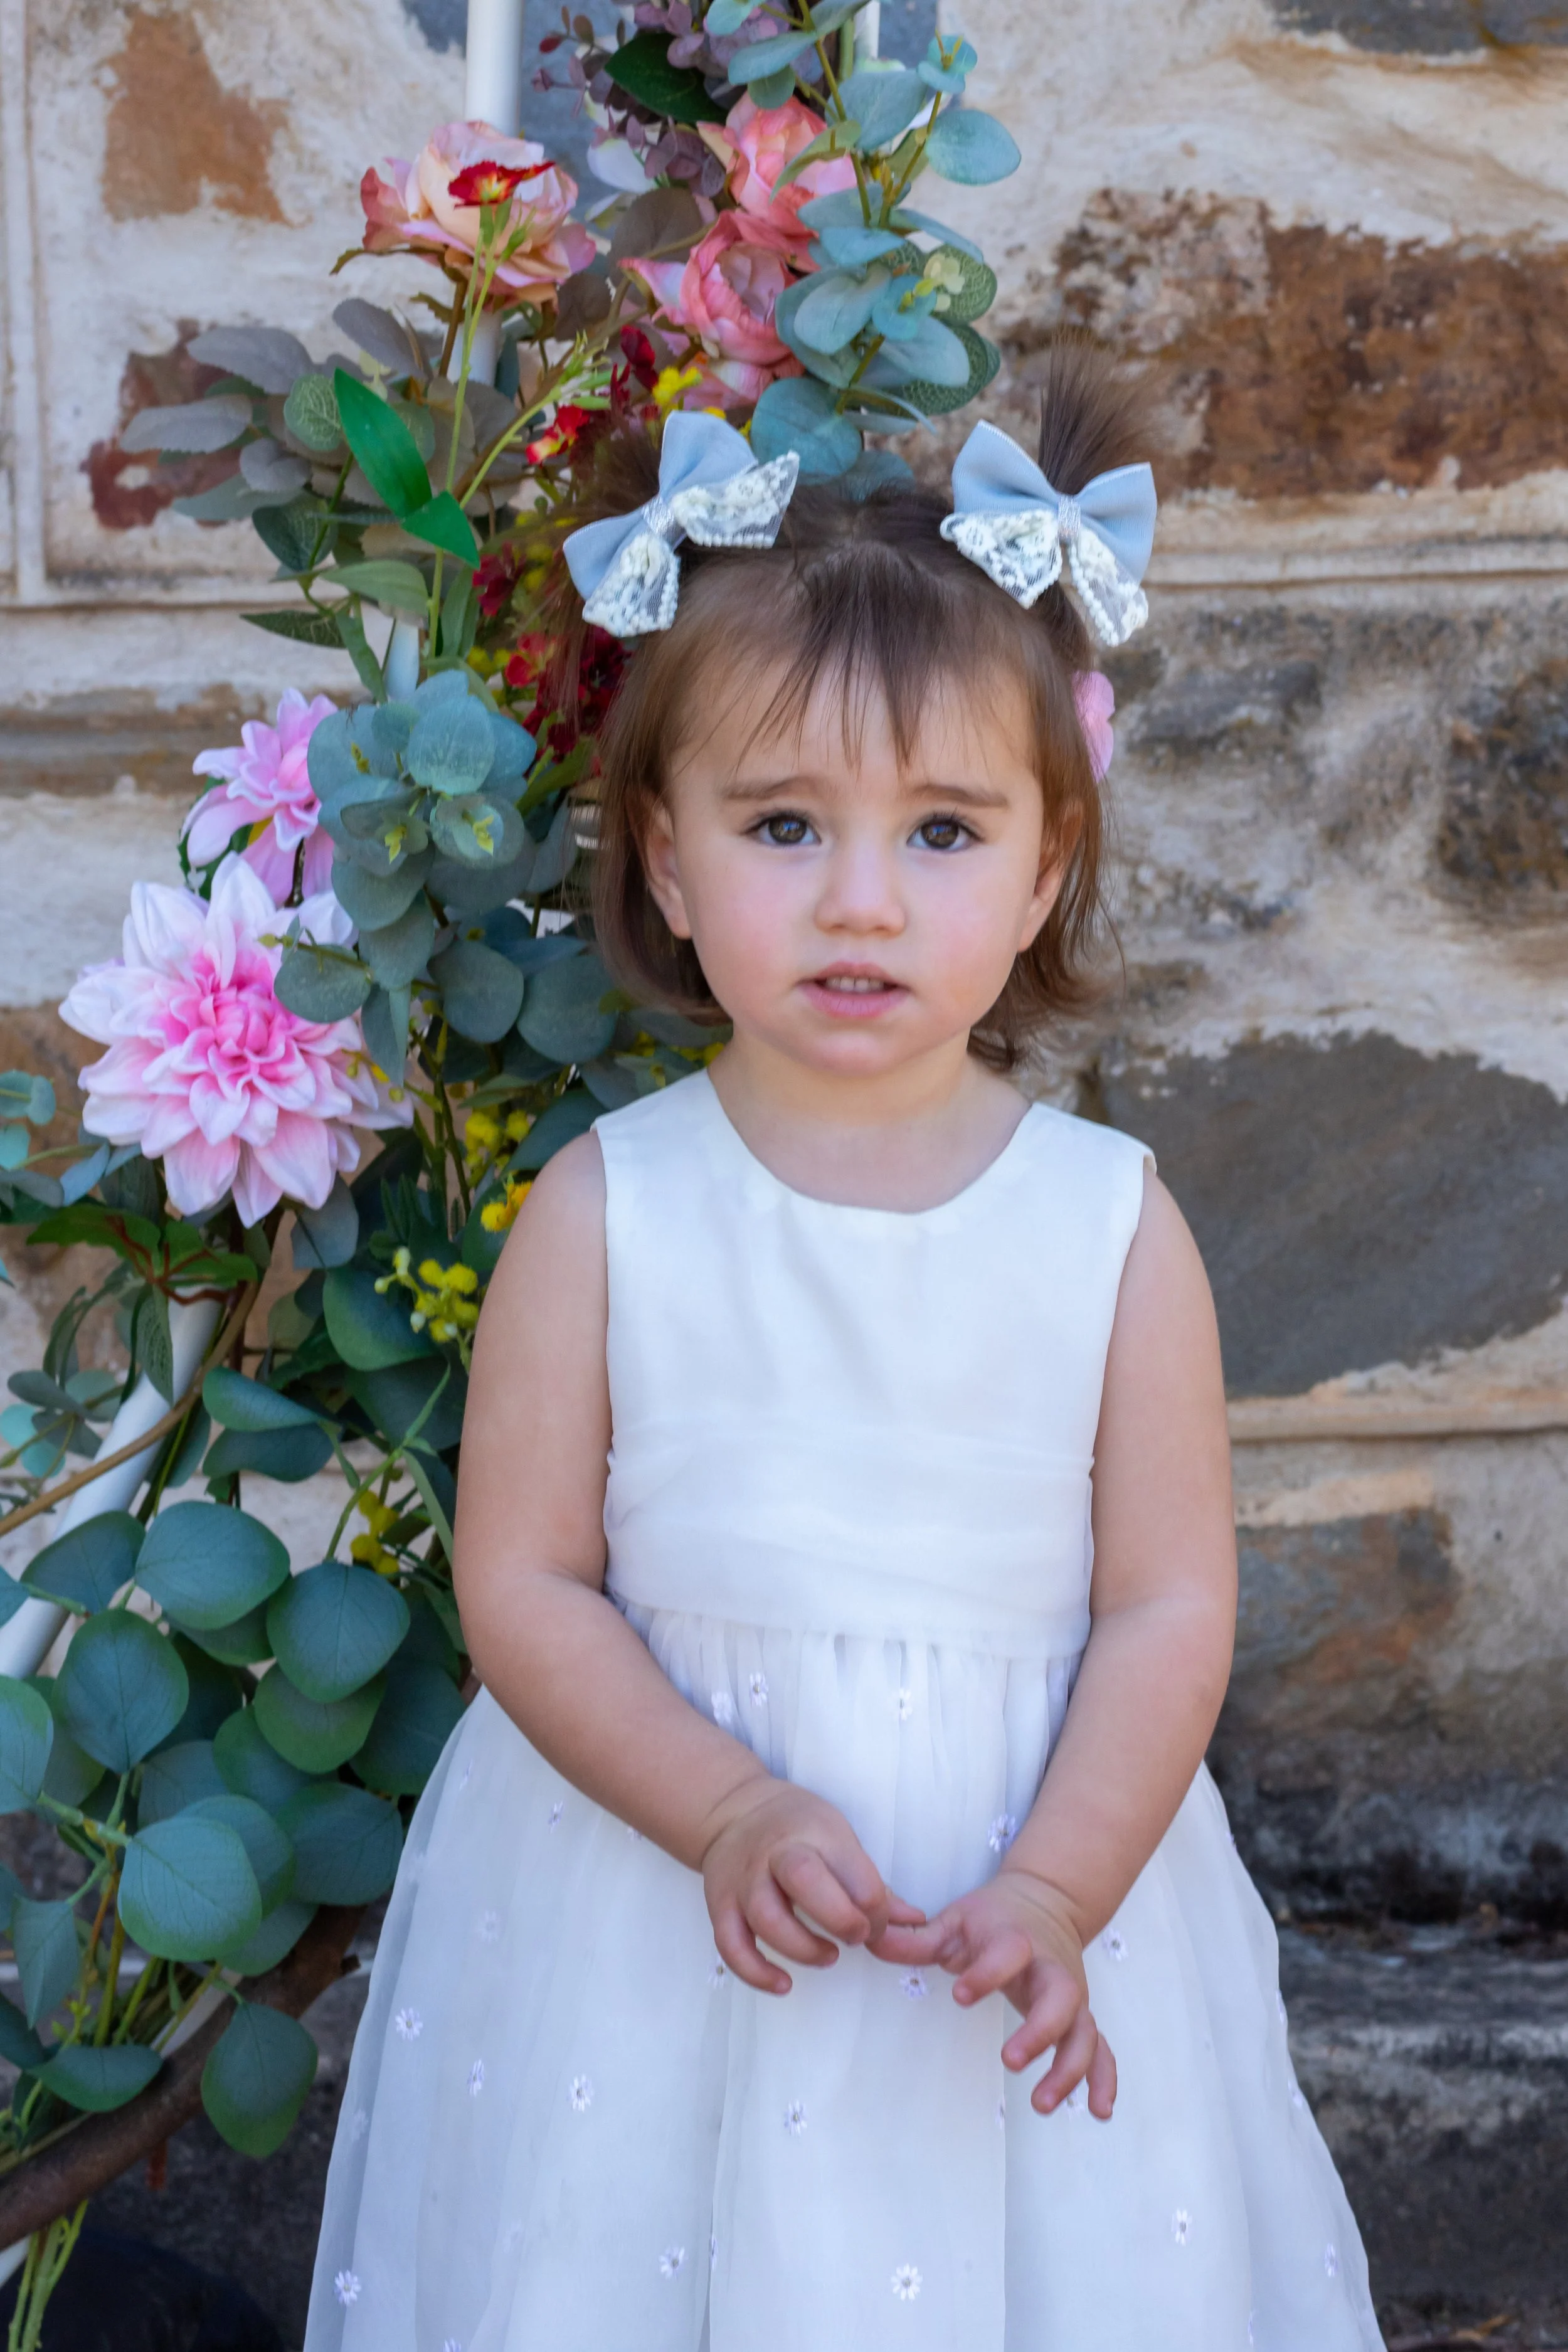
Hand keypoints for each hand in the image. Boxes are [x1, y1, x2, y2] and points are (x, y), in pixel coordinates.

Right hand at [699, 1777, 925, 1996]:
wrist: (733, 1811)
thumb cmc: (798, 1827)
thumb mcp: (838, 1835)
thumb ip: (870, 1882)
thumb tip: (913, 1922)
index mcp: (815, 1831)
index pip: (853, 1872)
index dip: (877, 1909)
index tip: (879, 1924)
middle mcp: (775, 1852)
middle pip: (804, 1882)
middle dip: (841, 1919)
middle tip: (857, 1937)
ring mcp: (743, 1880)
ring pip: (766, 1918)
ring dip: (803, 1949)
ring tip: (827, 1956)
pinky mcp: (720, 1905)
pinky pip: (731, 1945)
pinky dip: (756, 1972)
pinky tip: (784, 1984)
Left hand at [871, 1868, 1116, 2117]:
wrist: (1046, 1899)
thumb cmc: (992, 1917)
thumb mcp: (953, 1919)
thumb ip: (915, 1938)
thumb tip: (868, 1942)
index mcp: (1016, 1939)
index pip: (1008, 1953)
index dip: (986, 1973)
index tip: (960, 1995)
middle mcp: (1051, 1968)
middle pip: (1061, 1998)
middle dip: (1041, 2030)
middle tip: (1010, 2060)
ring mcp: (1071, 1995)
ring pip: (1084, 2030)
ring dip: (1070, 2068)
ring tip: (1043, 2104)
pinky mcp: (1081, 2015)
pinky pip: (1101, 2048)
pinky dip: (1104, 2078)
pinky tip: (1098, 2111)